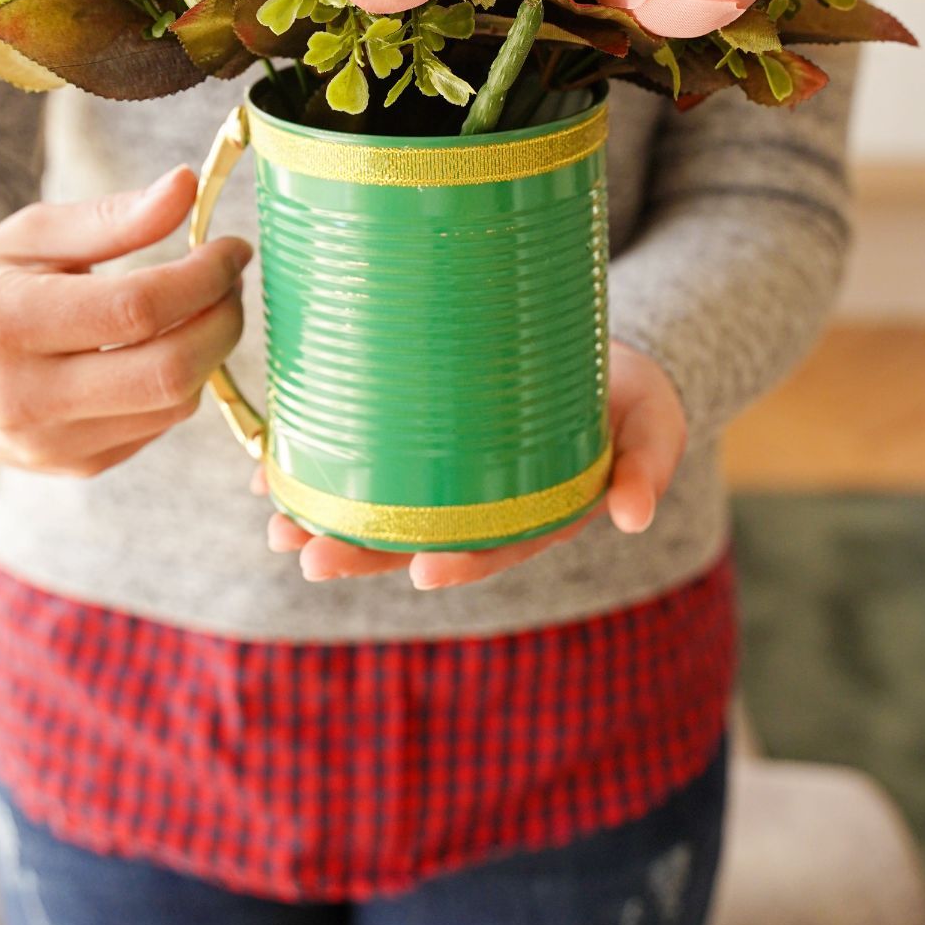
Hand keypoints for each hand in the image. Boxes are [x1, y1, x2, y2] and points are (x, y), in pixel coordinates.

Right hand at [0, 166, 248, 476]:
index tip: (231, 247)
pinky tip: (164, 348)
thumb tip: (184, 186)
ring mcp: (51, 443)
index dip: (204, 276)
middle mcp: (25, 396)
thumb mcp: (31, 236)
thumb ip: (112, 217)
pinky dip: (180, 383)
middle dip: (223, 319)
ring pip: (175, 404)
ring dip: (210, 352)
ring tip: (202, 308)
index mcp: (5, 323)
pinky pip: (160, 426)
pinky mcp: (76, 467)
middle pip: (169, 371)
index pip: (137, 308)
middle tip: (229, 282)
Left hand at [263, 340, 685, 589]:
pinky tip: (269, 469)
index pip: (492, 549)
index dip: (458, 562)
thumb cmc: (630, 396)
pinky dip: (314, 464)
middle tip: (310, 557)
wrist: (599, 352)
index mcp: (533, 516)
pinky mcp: (414, 432)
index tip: (425, 572)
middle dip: (361, 554)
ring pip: (377, 508)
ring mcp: (442, 475)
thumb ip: (648, 465)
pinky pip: (360, 457)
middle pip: (416, 539)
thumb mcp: (655, 424)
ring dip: (324, 519)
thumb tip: (636, 514)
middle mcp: (478, 507)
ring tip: (276, 524)